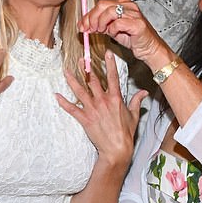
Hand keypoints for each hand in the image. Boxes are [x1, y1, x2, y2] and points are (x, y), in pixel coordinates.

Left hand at [58, 50, 145, 166]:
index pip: (113, 77)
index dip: (110, 64)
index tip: (107, 53)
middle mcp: (102, 101)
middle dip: (85, 68)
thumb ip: (136, 101)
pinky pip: (72, 109)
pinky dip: (63, 102)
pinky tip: (57, 96)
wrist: (117, 149)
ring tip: (65, 70)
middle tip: (80, 59)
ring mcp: (92, 109)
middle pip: (92, 80)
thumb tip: (144, 92)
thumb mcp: (134, 115)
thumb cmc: (126, 133)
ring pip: (79, 91)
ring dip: (72, 80)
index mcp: (115, 98)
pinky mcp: (85, 119)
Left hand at [79, 0, 164, 64]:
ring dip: (101, 23)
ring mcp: (134, 14)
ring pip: (109, 12)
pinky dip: (112, 30)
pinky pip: (118, 23)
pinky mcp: (137, 24)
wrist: (150, 49)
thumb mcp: (114, 30)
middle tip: (89, 29)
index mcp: (123, 4)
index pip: (101, 4)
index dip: (88, 15)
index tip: (82, 25)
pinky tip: (113, 34)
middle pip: (103, 5)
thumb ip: (102, 25)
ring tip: (101, 31)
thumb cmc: (134, 39)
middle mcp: (129, 6)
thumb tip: (87, 25)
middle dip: (92, 18)